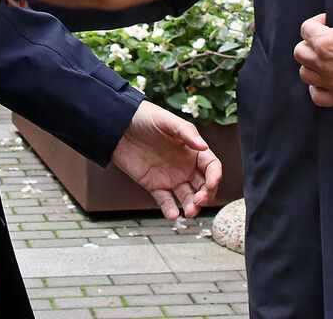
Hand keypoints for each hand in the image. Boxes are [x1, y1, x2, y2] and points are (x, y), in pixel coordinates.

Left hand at [111, 101, 221, 220]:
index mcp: (192, 151)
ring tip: (188, 212)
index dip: (215, 176)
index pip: (211, 167)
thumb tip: (204, 147)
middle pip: (203, 186)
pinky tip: (172, 215)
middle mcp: (184, 166)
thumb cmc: (145, 117)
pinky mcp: (154, 185)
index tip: (211, 183)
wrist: (118, 125)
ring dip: (191, 206)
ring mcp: (170, 177)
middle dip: (205, 196)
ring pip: (187, 197)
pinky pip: (165, 201)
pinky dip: (170, 210)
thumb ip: (186, 133)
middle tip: (199, 201)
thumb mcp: (166, 121)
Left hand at [294, 0, 332, 106]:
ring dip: (312, 63)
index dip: (315, 21)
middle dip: (310, 42)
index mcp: (327, 41)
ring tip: (326, 57)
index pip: (305, 29)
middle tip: (325, 38)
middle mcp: (325, 64)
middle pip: (300, 52)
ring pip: (305, 74)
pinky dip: (317, 87)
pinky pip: (317, 96)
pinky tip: (327, 78)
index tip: (327, 21)